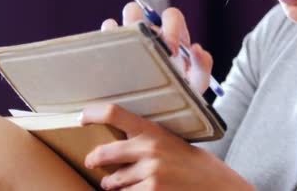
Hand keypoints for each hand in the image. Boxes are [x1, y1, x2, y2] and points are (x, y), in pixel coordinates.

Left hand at [82, 104, 254, 190]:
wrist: (215, 184)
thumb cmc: (191, 162)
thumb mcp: (171, 141)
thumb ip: (146, 139)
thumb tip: (118, 143)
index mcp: (153, 131)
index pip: (115, 113)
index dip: (93, 113)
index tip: (82, 117)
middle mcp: (149, 149)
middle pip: (104, 152)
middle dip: (95, 160)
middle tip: (92, 161)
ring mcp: (149, 172)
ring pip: (112, 180)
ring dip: (111, 184)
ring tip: (114, 182)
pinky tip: (137, 190)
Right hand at [100, 2, 212, 93]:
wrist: (158, 112)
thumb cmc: (180, 91)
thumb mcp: (196, 83)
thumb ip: (203, 66)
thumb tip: (197, 48)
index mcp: (171, 34)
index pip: (171, 17)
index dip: (171, 27)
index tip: (172, 50)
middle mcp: (147, 30)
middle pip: (142, 11)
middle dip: (142, 24)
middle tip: (143, 50)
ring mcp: (127, 39)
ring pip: (120, 21)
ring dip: (123, 29)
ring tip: (126, 49)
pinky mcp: (109, 51)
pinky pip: (105, 36)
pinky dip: (105, 41)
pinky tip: (108, 58)